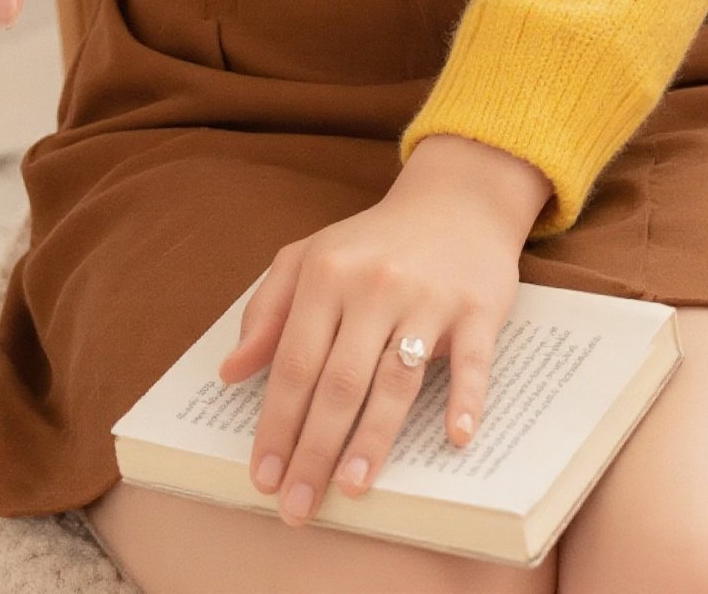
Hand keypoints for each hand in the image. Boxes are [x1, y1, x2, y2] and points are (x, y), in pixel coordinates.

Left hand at [214, 140, 548, 528]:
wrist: (456, 199)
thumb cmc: (374, 242)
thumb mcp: (309, 258)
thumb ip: (266, 311)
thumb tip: (230, 372)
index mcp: (326, 274)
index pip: (294, 363)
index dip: (276, 425)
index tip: (262, 477)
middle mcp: (373, 285)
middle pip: (338, 382)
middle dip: (313, 450)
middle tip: (298, 507)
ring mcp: (427, 297)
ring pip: (395, 378)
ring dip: (373, 438)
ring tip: (352, 487)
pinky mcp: (477, 307)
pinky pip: (472, 359)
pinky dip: (467, 399)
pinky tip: (456, 438)